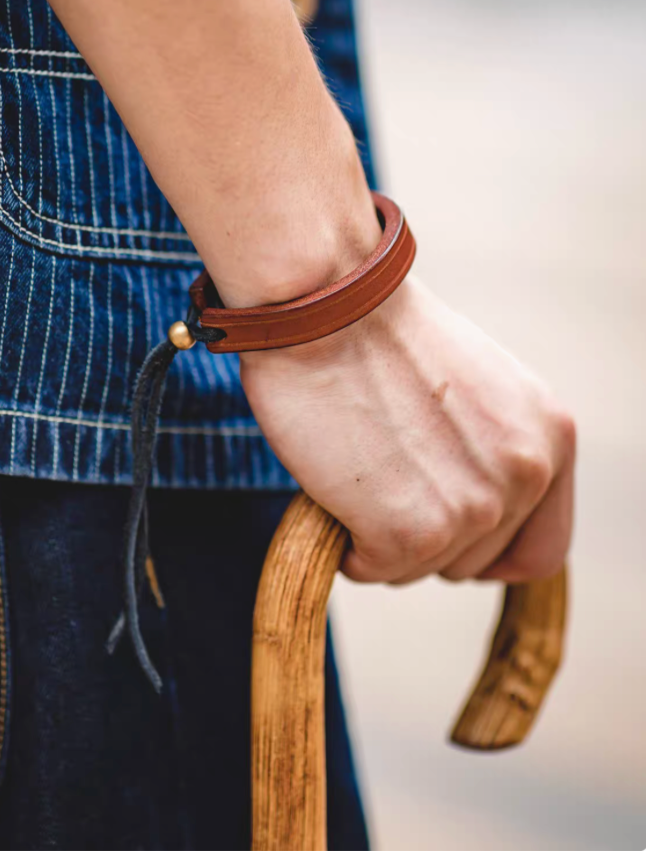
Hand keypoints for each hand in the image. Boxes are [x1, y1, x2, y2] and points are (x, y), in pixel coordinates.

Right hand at [241, 274, 574, 583]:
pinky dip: (344, 542)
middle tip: (382, 478)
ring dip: (379, 536)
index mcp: (550, 438)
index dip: (489, 551)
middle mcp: (528, 477)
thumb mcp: (480, 388)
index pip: (541, 550)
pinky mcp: (412, 532)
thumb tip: (471, 507)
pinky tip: (333, 484)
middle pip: (474, 564)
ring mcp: (473, 509)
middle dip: (424, 535)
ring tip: (356, 468)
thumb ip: (494, 449)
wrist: (329, 308)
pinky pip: (372, 570)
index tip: (447, 533)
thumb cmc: (381, 334)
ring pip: (419, 569)